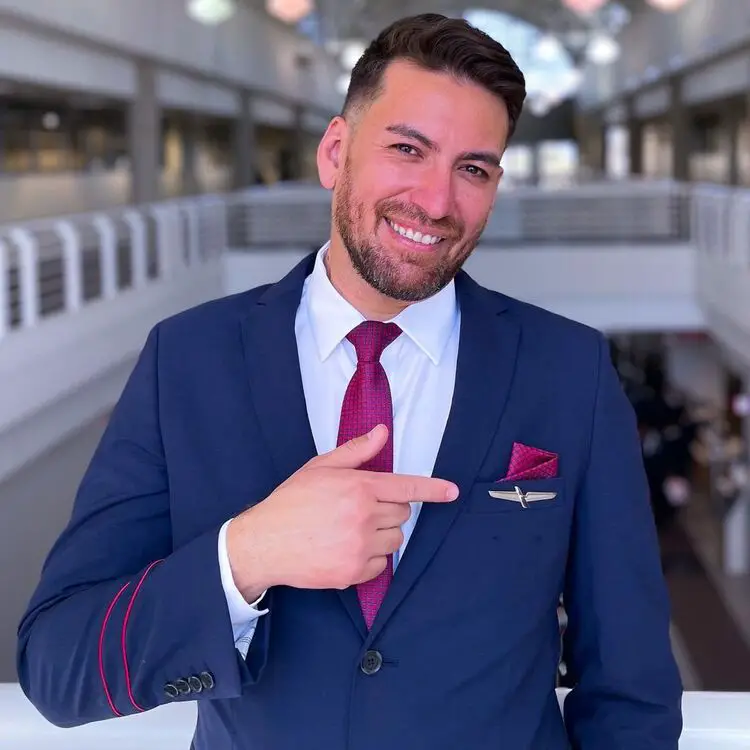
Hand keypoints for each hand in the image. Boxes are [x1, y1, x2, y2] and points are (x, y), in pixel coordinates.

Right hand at [226, 424, 458, 600]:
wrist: (264, 543)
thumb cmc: (291, 502)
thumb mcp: (320, 467)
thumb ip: (356, 451)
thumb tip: (382, 433)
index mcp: (358, 487)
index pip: (406, 488)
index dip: (433, 489)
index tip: (451, 492)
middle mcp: (363, 517)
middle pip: (402, 514)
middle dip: (388, 510)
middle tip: (360, 509)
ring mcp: (360, 547)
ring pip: (395, 540)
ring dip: (382, 534)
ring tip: (351, 530)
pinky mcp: (354, 572)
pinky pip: (381, 565)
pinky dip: (370, 559)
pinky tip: (346, 549)